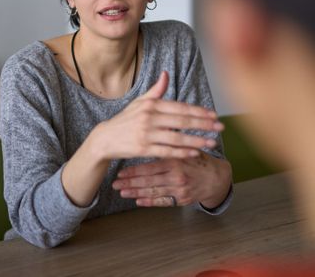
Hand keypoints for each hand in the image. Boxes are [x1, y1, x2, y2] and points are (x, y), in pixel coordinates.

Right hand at [93, 71, 223, 160]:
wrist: (105, 138)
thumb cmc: (126, 119)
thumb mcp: (139, 102)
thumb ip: (156, 90)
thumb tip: (166, 74)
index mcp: (151, 105)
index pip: (180, 107)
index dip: (198, 111)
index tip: (213, 115)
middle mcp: (149, 118)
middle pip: (182, 122)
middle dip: (203, 125)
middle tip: (220, 127)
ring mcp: (146, 134)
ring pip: (177, 138)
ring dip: (197, 140)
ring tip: (212, 142)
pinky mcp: (143, 149)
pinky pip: (167, 151)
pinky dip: (183, 152)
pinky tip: (195, 153)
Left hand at [112, 154, 231, 208]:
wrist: (216, 178)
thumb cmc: (198, 159)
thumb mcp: (185, 147)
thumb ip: (169, 143)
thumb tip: (151, 131)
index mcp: (175, 161)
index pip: (150, 166)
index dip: (134, 170)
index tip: (121, 171)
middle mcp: (176, 176)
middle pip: (148, 181)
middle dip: (130, 183)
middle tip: (116, 183)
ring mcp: (179, 189)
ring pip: (153, 191)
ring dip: (136, 192)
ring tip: (122, 192)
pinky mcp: (182, 199)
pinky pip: (163, 201)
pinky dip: (150, 201)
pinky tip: (138, 200)